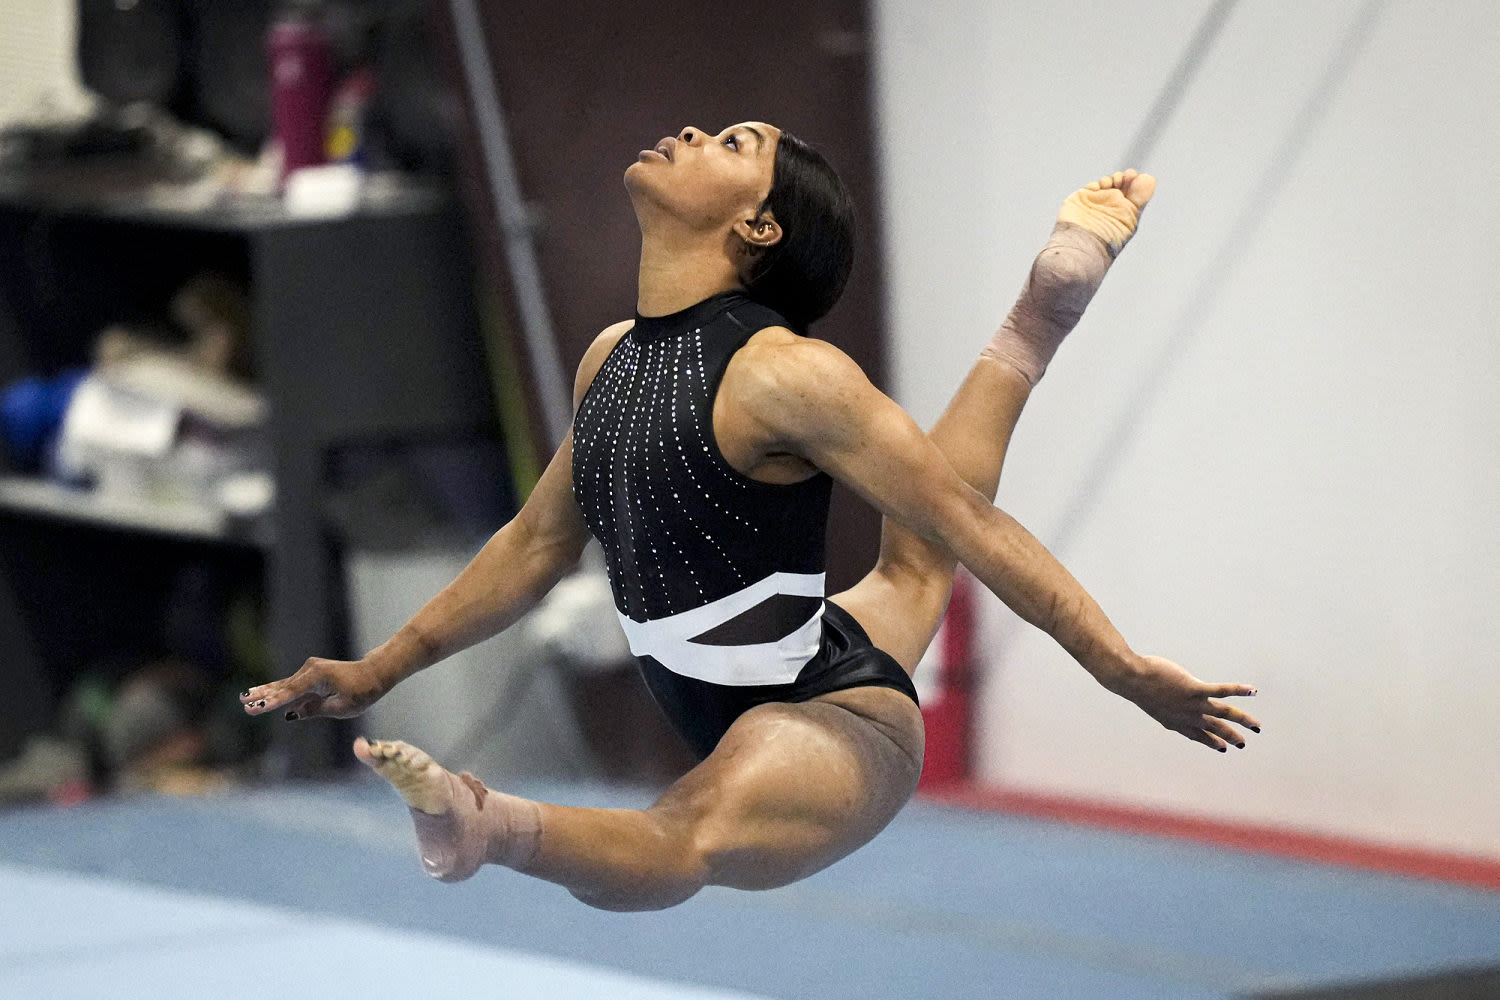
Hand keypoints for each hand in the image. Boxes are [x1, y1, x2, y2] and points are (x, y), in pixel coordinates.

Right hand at [240, 656, 389, 720]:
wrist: (374, 673)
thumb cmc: (362, 692)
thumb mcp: (340, 708)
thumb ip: (315, 710)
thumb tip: (292, 714)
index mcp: (318, 678)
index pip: (291, 693)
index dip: (273, 702)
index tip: (257, 707)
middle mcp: (311, 670)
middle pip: (283, 687)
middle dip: (263, 696)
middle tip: (243, 702)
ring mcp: (310, 670)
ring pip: (285, 685)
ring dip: (266, 692)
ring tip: (245, 697)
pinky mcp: (312, 674)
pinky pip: (292, 686)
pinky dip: (278, 691)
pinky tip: (262, 695)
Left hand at [1105, 654, 1260, 751]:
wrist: (1132, 680)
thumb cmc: (1137, 685)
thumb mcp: (1150, 700)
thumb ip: (1163, 704)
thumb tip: (1166, 698)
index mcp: (1175, 722)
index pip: (1197, 735)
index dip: (1211, 742)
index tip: (1222, 748)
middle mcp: (1187, 717)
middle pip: (1214, 728)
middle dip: (1230, 737)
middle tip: (1243, 744)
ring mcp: (1193, 704)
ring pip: (1225, 714)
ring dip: (1243, 720)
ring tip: (1257, 727)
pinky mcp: (1196, 689)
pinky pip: (1222, 691)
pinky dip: (1239, 691)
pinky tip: (1253, 691)